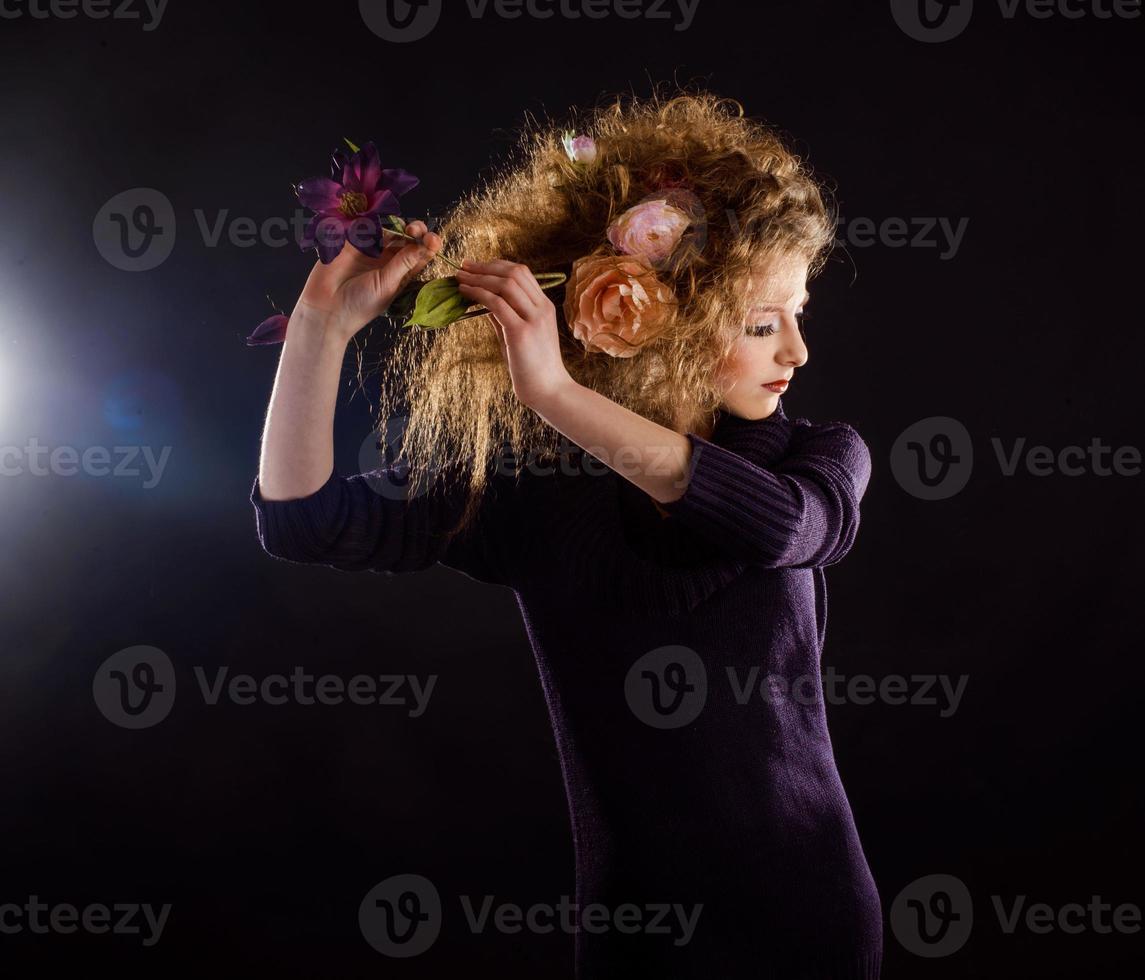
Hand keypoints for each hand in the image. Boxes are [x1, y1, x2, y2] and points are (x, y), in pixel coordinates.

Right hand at [294, 220, 441, 339]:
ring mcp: (370, 249)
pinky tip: (383, 224)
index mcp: (401, 273)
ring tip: (405, 229)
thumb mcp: (388, 284)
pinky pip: (365, 226)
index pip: (420, 254)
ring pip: (390, 230)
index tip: (433, 240)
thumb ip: (404, 263)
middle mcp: (388, 259)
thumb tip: (426, 245)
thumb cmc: (361, 304)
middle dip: (416, 231)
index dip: (429, 245)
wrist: (326, 308)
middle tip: (415, 231)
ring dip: (399, 225)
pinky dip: (375, 221)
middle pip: (407, 238)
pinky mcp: (352, 241)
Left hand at [456, 259, 573, 408]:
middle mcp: (542, 308)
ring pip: (505, 284)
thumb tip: (483, 302)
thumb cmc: (533, 368)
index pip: (522, 273)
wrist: (549, 391)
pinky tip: (464, 293)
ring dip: (479, 278)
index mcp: (544, 307)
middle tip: (463, 267)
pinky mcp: (521, 333)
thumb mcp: (518, 336)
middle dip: (485, 267)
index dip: (496, 265)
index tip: (475, 266)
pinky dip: (478, 294)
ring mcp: (533, 319)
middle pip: (513, 273)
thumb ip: (504, 317)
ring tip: (460, 279)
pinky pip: (497, 304)